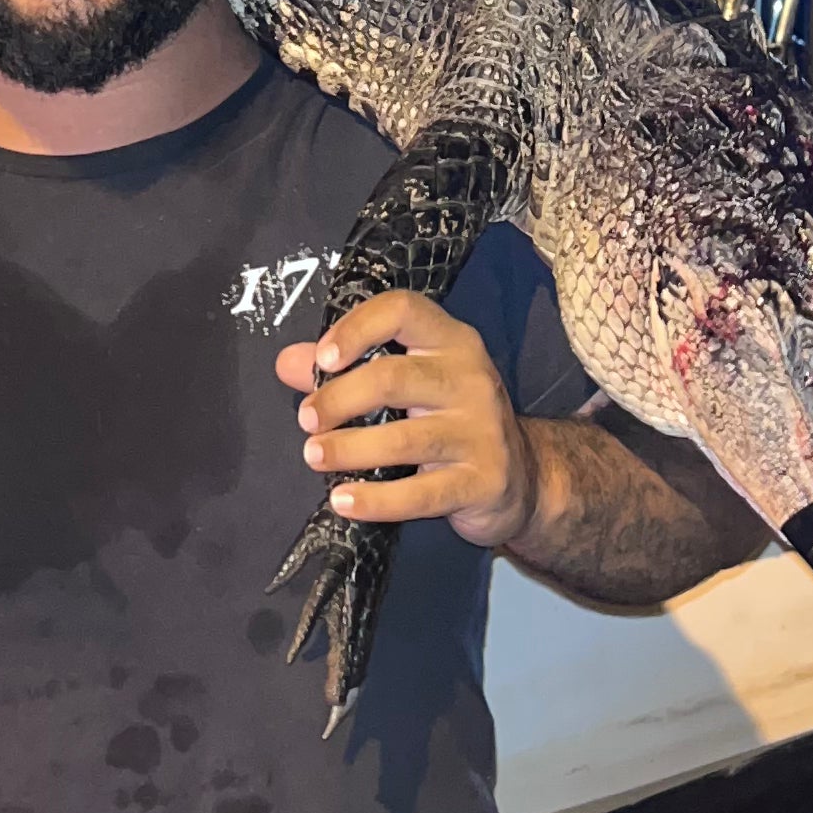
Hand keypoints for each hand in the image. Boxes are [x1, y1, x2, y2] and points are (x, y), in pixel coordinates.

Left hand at [274, 290, 538, 554]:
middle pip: (393, 377)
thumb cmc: (451, 419)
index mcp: (451, 341)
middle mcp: (470, 378)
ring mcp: (481, 431)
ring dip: (349, 449)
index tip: (322, 358)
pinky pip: (421, 494)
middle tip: (307, 419)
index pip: (403, 311)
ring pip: (404, 439)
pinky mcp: (482, 482)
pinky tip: (343, 501)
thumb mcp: (409, 384)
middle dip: (339, 399)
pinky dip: (376, 500)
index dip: (356, 328)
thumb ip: (347, 368)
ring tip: (314, 456)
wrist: (524, 478)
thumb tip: (287, 363)